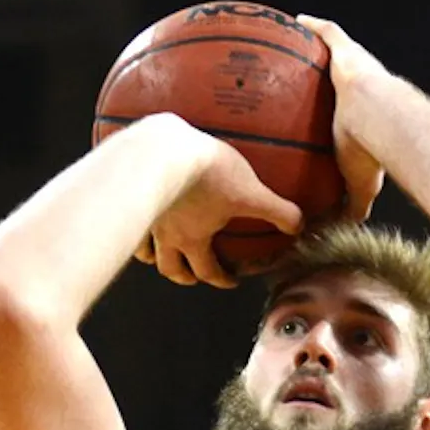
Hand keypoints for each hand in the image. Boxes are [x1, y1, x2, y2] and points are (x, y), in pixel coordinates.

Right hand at [132, 117, 303, 287]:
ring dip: (156, 257)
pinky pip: (131, 220)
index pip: (207, 270)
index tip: (231, 280)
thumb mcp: (251, 191)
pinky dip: (136, 230)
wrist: (164, 148)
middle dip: (184, 276)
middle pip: (172, 268)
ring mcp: (147, 218)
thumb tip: (299, 226)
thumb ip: (277, 210)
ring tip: (162, 254)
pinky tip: (141, 221)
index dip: (221, 279)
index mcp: (194, 239)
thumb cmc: (207, 172)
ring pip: (146, 250)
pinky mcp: (132, 196)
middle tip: (193, 275)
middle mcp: (167, 235)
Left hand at [297, 15, 389, 221]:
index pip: (349, 113)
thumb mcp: (359, 185)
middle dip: (329, 78)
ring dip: (320, 47)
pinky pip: (329, 32)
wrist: (378, 119)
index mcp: (363, 118)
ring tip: (292, 48)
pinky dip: (315, 25)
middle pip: (341, 81)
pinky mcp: (347, 50)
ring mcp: (355, 67)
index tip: (326, 115)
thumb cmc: (371, 152)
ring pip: (334, 52)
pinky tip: (298, 21)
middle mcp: (361, 90)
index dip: (341, 111)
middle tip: (303, 84)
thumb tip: (340, 231)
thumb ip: (352, 205)